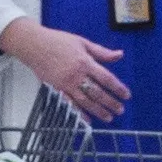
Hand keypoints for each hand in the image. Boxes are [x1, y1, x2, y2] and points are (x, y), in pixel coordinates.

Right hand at [1, 22, 131, 123]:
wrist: (34, 45)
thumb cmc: (57, 41)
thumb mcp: (83, 42)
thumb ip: (102, 52)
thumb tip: (119, 54)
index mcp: (85, 62)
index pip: (106, 78)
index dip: (118, 88)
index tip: (126, 95)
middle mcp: (77, 75)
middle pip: (98, 93)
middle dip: (111, 103)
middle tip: (120, 109)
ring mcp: (66, 84)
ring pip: (85, 101)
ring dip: (98, 111)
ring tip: (108, 117)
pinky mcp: (57, 89)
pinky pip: (70, 104)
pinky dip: (79, 113)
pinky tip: (88, 120)